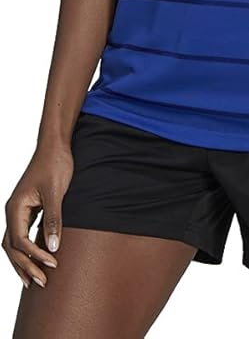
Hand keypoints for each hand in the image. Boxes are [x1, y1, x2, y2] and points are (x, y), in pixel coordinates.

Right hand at [2, 142, 73, 288]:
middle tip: (41, 283)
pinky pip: (22, 234)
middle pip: (12, 247)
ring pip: (14, 243)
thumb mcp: (56, 192)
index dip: (34, 256)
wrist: (55, 146)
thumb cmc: (55, 165)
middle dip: (25, 266)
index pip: (18, 240)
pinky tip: (37, 259)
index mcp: (16, 207)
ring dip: (23, 262)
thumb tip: (53, 248)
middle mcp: (13, 211)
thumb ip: (53, 220)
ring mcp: (19, 210)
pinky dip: (28, 250)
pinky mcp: (28, 209)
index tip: (51, 264)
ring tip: (34, 280)